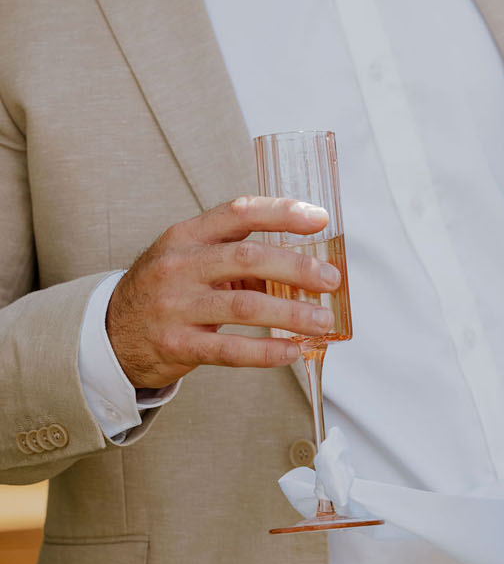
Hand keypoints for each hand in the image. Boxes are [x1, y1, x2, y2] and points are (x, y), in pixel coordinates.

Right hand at [106, 197, 341, 387]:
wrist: (113, 332)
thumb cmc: (171, 290)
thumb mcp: (193, 259)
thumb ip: (240, 255)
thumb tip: (309, 264)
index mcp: (187, 236)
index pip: (238, 212)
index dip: (282, 212)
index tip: (320, 218)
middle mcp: (179, 266)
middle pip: (247, 258)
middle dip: (296, 268)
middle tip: (331, 280)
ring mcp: (176, 306)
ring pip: (245, 306)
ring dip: (291, 314)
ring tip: (323, 320)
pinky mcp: (177, 344)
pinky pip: (230, 350)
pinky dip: (266, 351)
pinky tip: (292, 351)